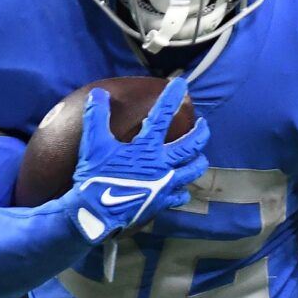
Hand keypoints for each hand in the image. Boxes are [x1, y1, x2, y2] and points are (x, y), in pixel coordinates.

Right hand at [65, 78, 209, 242]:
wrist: (96, 215)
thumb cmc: (94, 178)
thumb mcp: (93, 145)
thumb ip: (97, 117)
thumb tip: (98, 93)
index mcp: (146, 148)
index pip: (162, 116)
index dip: (172, 97)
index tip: (181, 83)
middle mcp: (162, 165)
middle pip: (191, 145)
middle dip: (201, 132)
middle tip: (204, 124)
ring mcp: (165, 185)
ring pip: (193, 171)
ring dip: (198, 160)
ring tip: (200, 155)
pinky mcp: (162, 203)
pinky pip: (180, 196)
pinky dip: (183, 190)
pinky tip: (182, 189)